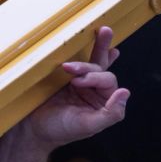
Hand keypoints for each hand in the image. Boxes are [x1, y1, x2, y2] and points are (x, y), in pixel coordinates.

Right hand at [18, 28, 128, 151]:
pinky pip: (73, 64)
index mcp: (105, 101)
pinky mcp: (62, 78)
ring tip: (69, 65)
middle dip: (101, 51)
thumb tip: (125, 92)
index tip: (76, 82)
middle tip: (104, 32)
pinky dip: (78, 54)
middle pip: (103, 67)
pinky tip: (84, 41)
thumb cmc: (63, 129)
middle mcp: (95, 91)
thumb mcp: (90, 125)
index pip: (108, 81)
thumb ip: (111, 113)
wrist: (34, 128)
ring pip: (90, 63)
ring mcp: (79, 83)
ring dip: (85, 57)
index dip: (95, 77)